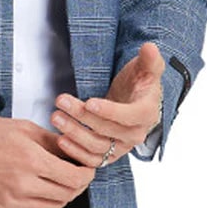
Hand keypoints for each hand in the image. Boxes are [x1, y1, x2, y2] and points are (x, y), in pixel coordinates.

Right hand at [0, 112, 94, 207]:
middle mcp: (22, 185)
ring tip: (57, 182)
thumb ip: (53, 142)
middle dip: (77, 186)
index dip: (86, 174)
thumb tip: (75, 152)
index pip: (74, 178)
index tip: (87, 169)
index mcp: (31, 160)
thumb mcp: (24, 128)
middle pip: (67, 195)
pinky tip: (39, 191)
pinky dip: (43, 206)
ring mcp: (11, 201)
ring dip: (61, 197)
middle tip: (76, 175)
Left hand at [50, 42, 164, 168]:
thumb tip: (150, 47)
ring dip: (75, 133)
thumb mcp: (146, 67)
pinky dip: (76, 153)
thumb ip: (149, 59)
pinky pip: (93, 160)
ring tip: (56, 117)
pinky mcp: (109, 155)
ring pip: (97, 146)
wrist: (134, 100)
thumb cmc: (139, 82)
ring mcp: (122, 147)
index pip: (129, 116)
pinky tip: (61, 140)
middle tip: (61, 102)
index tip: (89, 102)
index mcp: (147, 113)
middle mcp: (135, 134)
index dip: (109, 111)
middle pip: (107, 130)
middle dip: (82, 117)